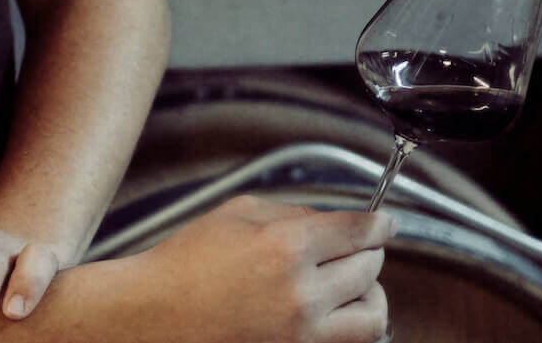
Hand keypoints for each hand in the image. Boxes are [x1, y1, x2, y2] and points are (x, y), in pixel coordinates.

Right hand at [146, 195, 392, 342]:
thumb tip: (330, 223)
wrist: (155, 317)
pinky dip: (352, 323)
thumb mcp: (236, 215)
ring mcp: (302, 334)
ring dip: (370, 293)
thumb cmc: (185, 265)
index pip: (357, 231)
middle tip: (359, 247)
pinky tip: (335, 310)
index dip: (380, 224)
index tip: (385, 223)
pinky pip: (349, 342)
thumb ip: (291, 213)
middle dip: (369, 252)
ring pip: (373, 314)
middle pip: (370, 268)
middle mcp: (301, 294)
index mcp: (284, 247)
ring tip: (353, 283)